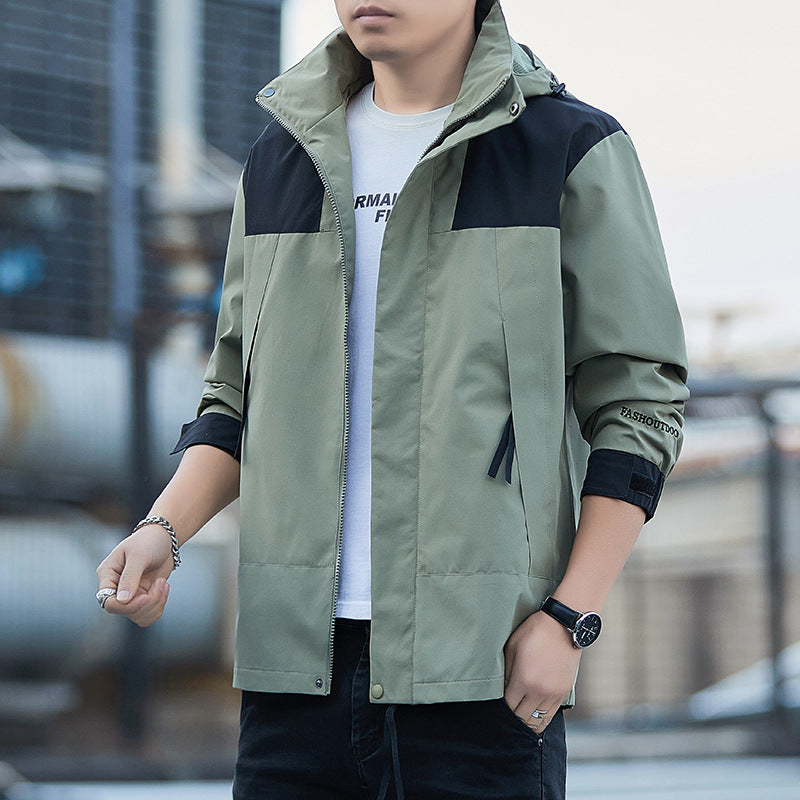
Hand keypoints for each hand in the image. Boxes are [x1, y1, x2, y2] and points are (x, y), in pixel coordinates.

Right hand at [96, 525, 173, 626]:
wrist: (165, 538)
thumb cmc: (149, 541)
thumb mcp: (139, 555)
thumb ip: (130, 577)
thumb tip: (122, 600)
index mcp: (108, 575)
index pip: (108, 602)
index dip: (126, 606)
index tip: (146, 598)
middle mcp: (116, 587)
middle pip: (125, 611)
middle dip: (147, 603)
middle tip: (161, 583)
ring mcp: (130, 594)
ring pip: (138, 616)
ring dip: (156, 603)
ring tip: (163, 583)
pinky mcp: (143, 597)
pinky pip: (149, 614)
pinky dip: (159, 605)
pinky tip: (164, 587)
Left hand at [502, 610, 581, 733]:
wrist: (562, 626)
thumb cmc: (535, 632)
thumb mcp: (512, 647)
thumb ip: (507, 672)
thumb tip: (504, 689)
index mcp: (523, 680)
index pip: (509, 706)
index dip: (502, 709)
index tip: (499, 707)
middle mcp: (539, 691)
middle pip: (523, 718)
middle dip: (513, 718)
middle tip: (508, 716)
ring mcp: (553, 693)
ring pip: (538, 720)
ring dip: (528, 722)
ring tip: (521, 721)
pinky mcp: (564, 692)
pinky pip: (552, 714)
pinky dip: (542, 719)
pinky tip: (536, 719)